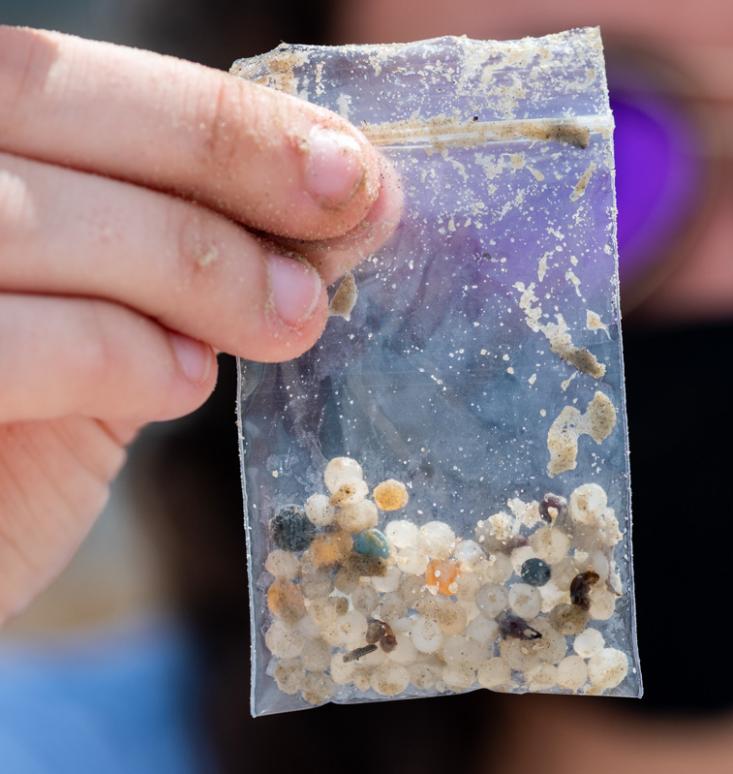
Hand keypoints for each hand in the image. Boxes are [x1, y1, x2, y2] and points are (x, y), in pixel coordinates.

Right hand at [0, 27, 401, 621]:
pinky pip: (19, 340)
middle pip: (40, 100)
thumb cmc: (13, 441)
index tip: (345, 163)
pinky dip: (123, 355)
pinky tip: (183, 382)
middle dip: (220, 154)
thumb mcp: (112, 324)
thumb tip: (349, 197)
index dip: (209, 109)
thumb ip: (192, 256)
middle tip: (349, 212)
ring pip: (36, 218)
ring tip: (289, 319)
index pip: (55, 71)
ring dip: (200, 267)